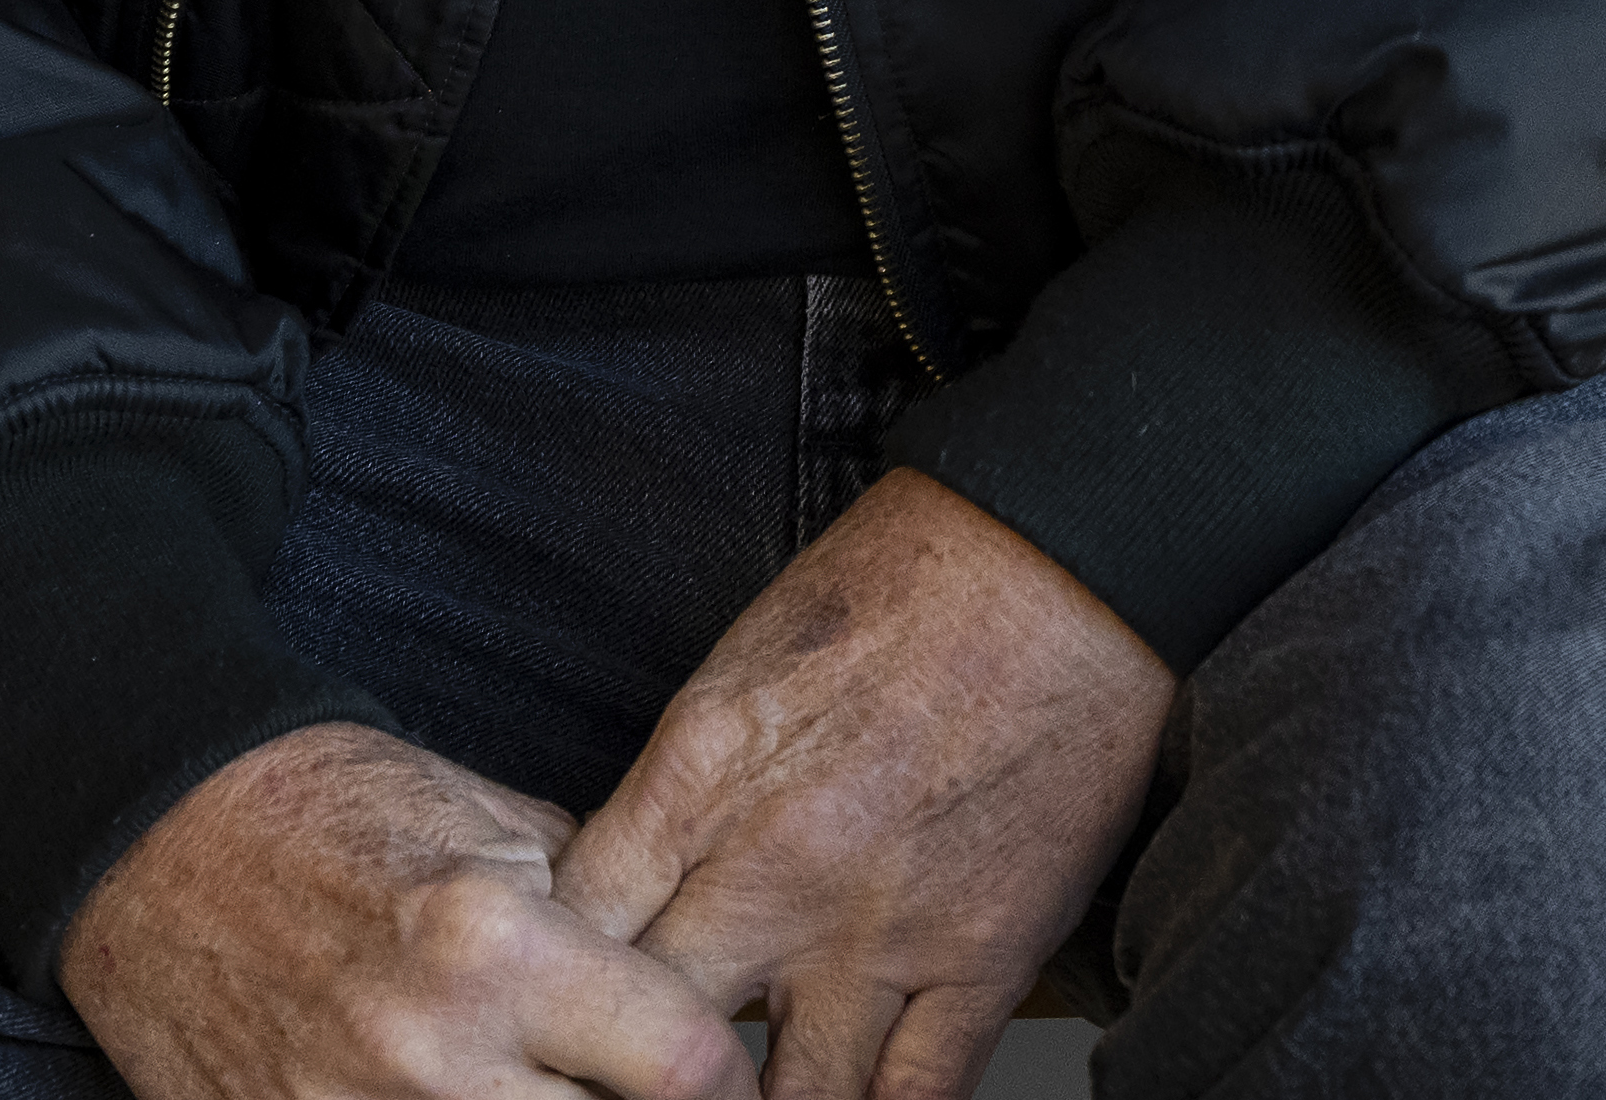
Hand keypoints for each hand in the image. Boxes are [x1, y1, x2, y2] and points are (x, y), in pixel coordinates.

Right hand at [60, 723, 728, 1099]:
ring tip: (554, 1088)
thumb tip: (699, 986)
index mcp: (498, 948)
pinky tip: (477, 1098)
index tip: (735, 1082)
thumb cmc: (339, 815)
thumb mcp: (502, 827)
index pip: (685, 1068)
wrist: (160, 843)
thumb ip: (605, 913)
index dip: (734, 1087)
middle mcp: (431, 1054)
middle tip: (637, 1084)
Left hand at [552, 471, 1176, 1099]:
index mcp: (697, 783)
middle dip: (629, 1076)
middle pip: (650, 1035)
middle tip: (631, 1082)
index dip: (545, 997)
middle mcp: (774, 871)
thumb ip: (674, 799)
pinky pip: (915, 1096)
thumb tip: (620, 900)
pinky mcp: (983, 957)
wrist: (1060, 558)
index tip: (550, 1023)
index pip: (571, 935)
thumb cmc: (902, 589)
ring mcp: (881, 927)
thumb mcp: (737, 674)